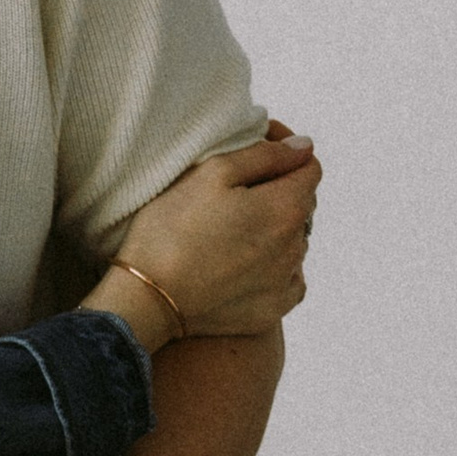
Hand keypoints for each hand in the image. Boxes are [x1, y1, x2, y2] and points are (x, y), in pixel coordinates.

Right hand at [110, 120, 319, 337]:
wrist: (147, 300)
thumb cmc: (172, 230)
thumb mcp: (212, 174)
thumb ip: (264, 155)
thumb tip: (303, 147)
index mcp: (285, 208)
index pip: (309, 166)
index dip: (286, 149)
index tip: (259, 144)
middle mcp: (295, 246)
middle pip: (301, 204)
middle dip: (278, 187)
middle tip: (236, 186)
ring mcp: (285, 282)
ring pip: (293, 241)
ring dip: (274, 228)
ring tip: (232, 228)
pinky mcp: (271, 310)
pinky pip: (289, 280)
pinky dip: (275, 267)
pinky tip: (246, 263)